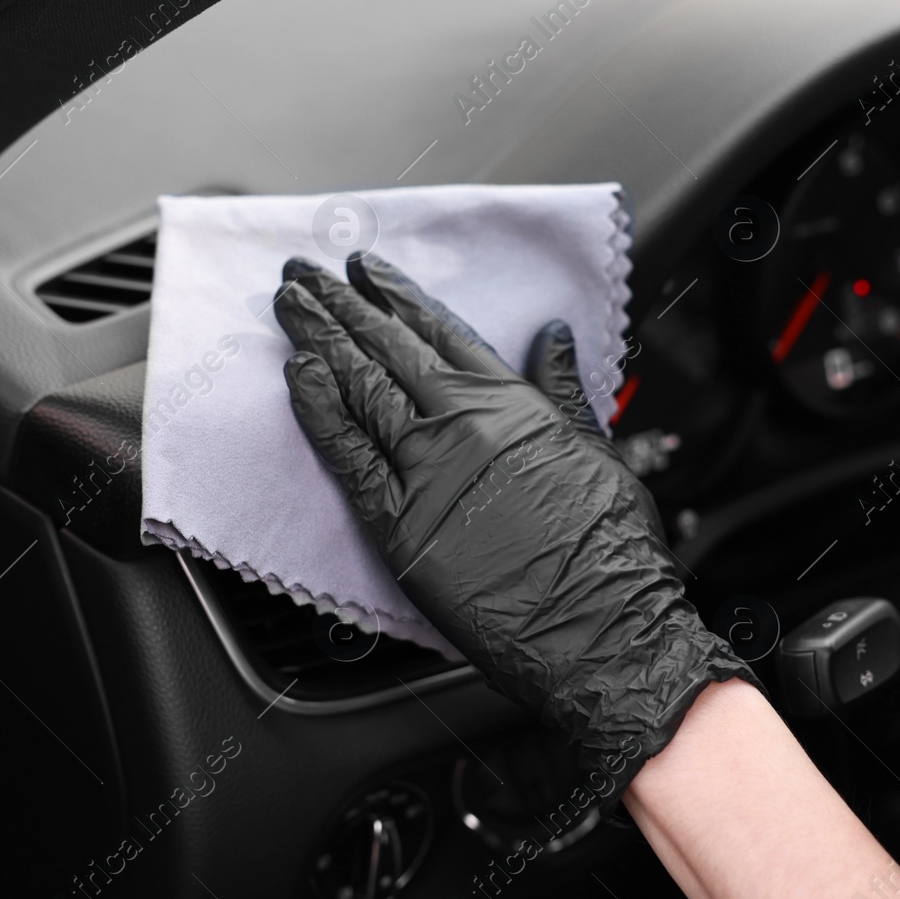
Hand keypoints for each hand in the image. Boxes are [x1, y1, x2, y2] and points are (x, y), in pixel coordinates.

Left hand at [273, 253, 763, 787]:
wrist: (602, 629)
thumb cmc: (611, 550)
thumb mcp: (597, 450)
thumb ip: (563, 390)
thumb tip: (553, 336)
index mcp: (512, 403)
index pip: (441, 331)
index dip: (397, 296)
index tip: (365, 270)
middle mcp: (463, 426)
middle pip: (387, 350)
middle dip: (341, 305)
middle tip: (303, 273)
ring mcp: (426, 472)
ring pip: (359, 390)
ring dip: (318, 342)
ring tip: (288, 306)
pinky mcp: (399, 526)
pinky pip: (348, 457)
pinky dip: (318, 413)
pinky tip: (295, 377)